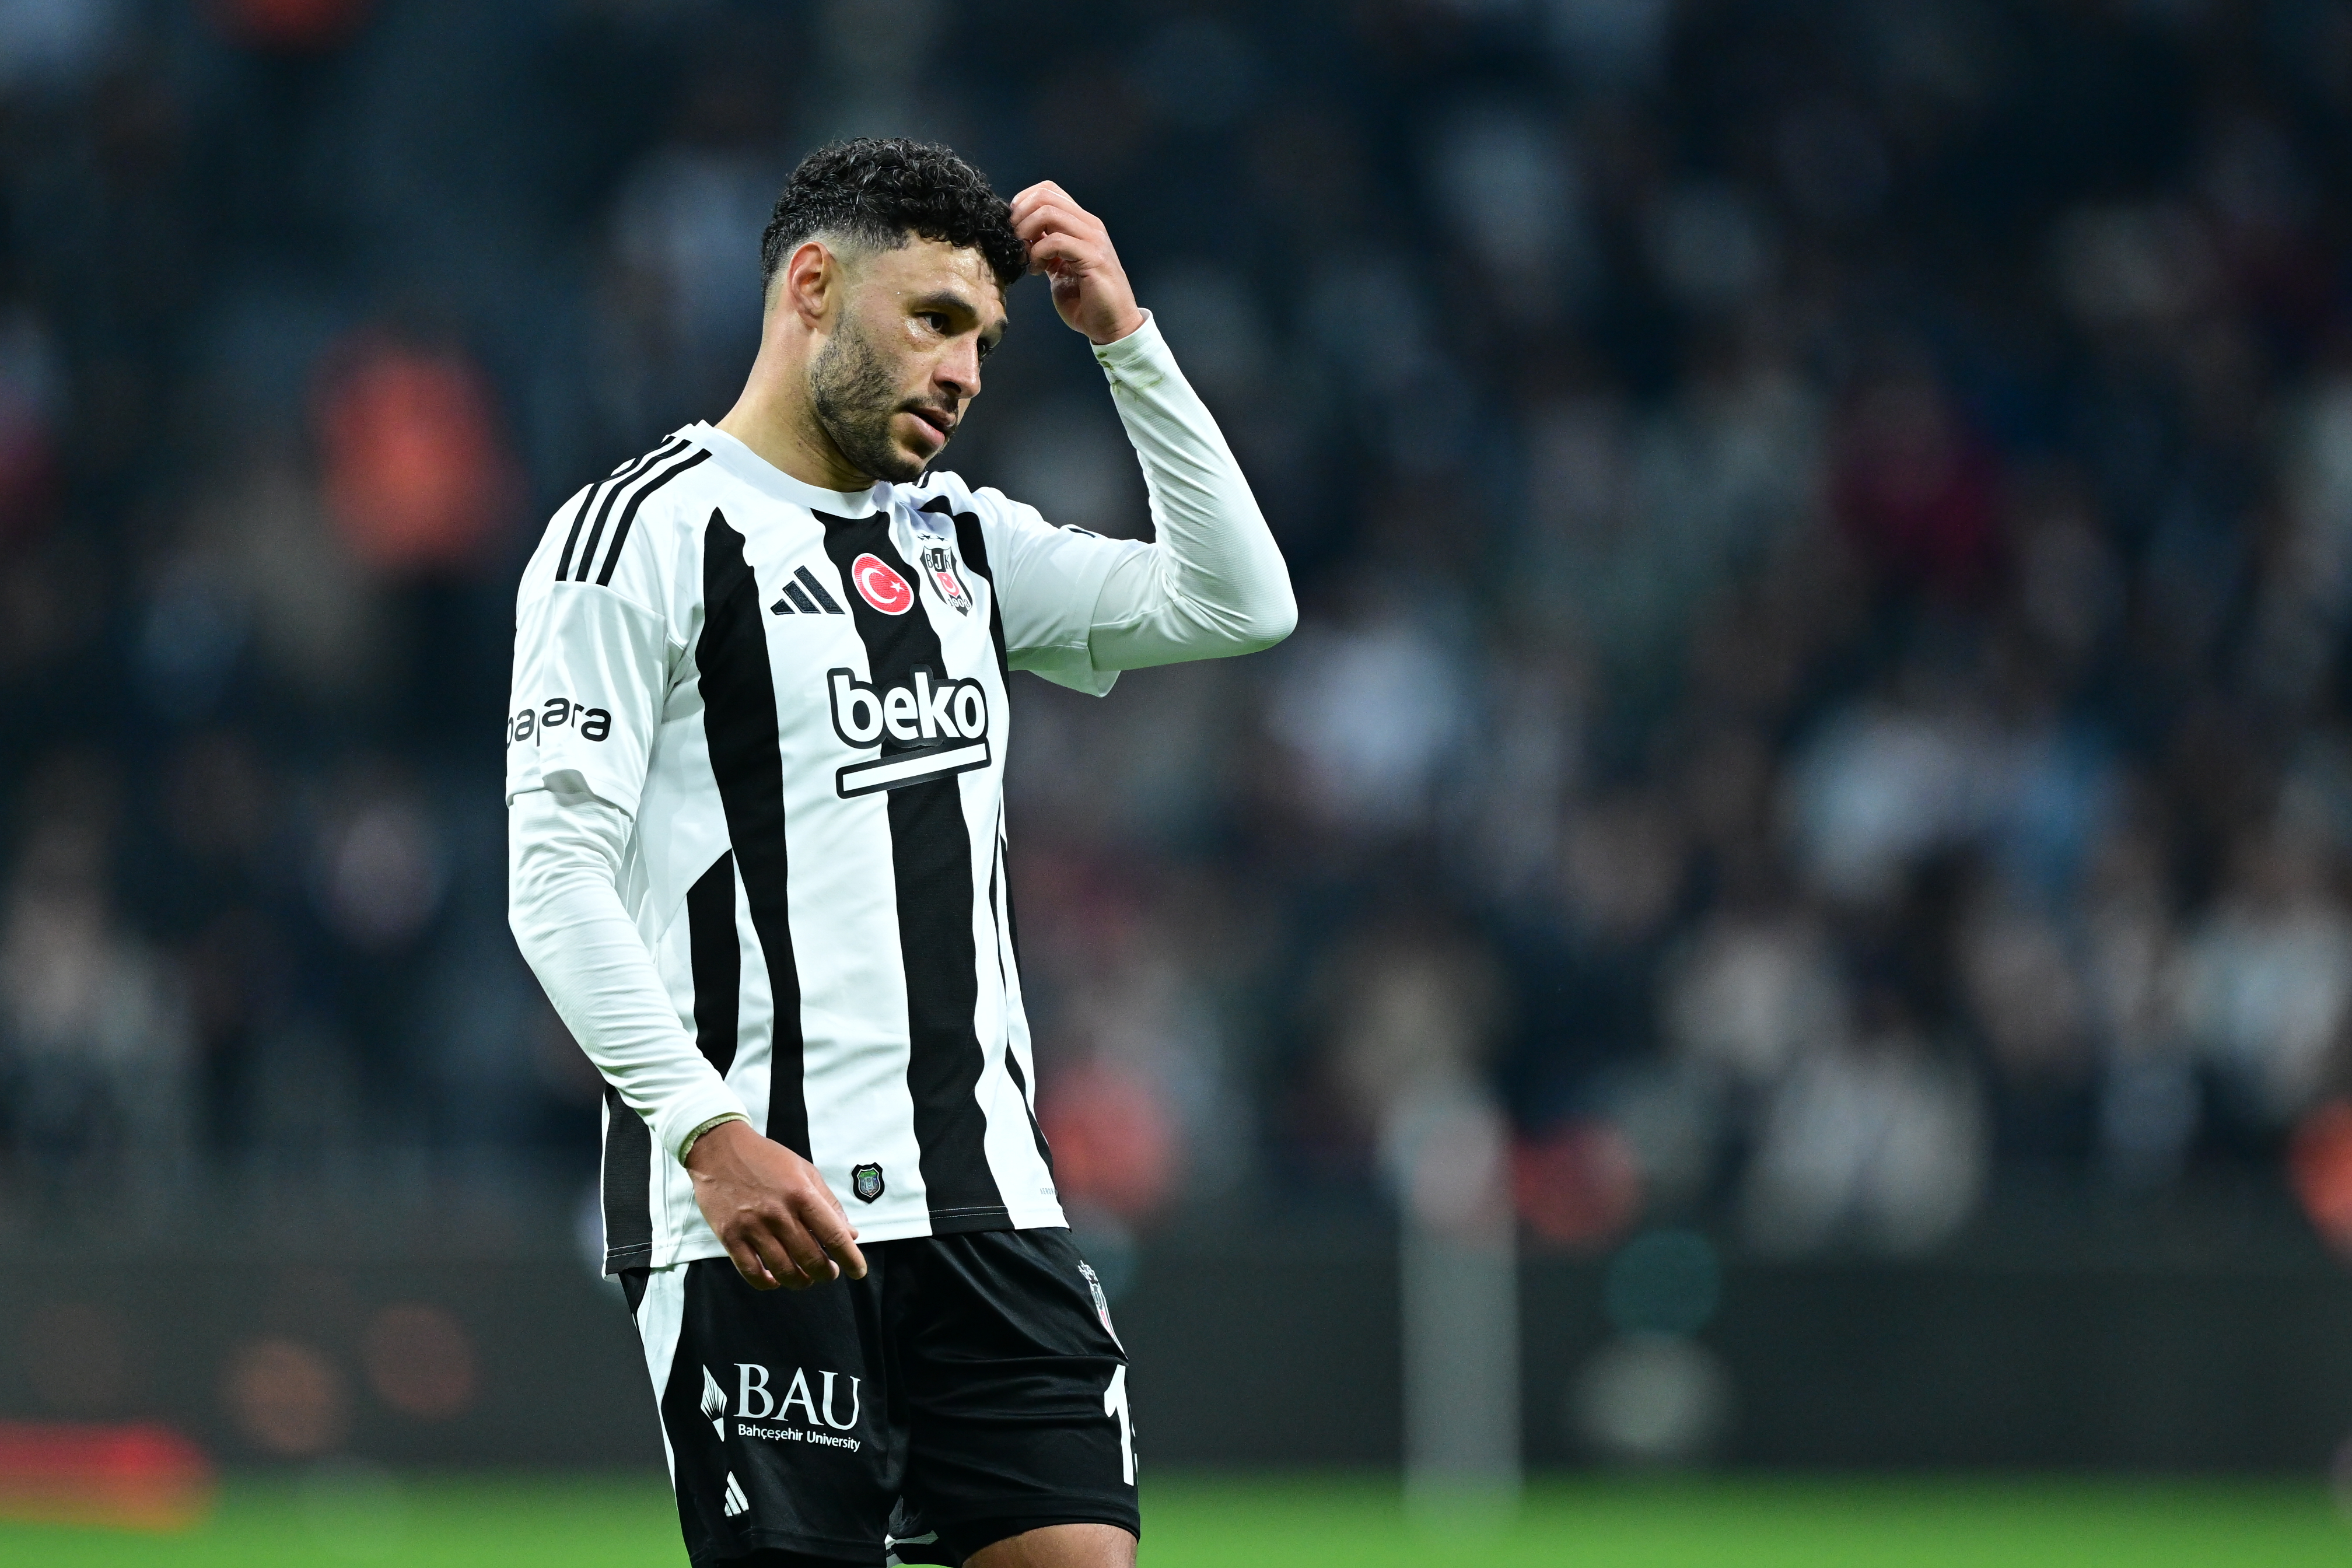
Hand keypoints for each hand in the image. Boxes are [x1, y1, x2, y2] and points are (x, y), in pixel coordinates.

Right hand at [684, 1120, 867, 1290]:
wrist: (719, 1148)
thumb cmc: (767, 1158)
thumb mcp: (805, 1171)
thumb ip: (829, 1203)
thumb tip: (851, 1234)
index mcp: (802, 1195)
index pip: (834, 1236)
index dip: (850, 1259)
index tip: (858, 1272)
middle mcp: (779, 1214)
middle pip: (810, 1259)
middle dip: (826, 1273)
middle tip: (829, 1273)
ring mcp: (752, 1227)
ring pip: (783, 1271)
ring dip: (800, 1281)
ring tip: (806, 1278)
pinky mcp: (729, 1237)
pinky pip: (751, 1272)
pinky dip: (767, 1283)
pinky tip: (775, 1280)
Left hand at [1010, 182, 1145, 345]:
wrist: (1112, 325)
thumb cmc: (1086, 299)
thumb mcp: (1059, 266)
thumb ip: (1045, 248)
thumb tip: (1021, 236)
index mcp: (1081, 223)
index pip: (1048, 190)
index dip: (1023, 201)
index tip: (1013, 227)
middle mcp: (1089, 225)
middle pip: (1045, 196)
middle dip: (1020, 216)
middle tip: (1014, 241)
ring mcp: (1093, 239)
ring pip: (1049, 213)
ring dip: (1026, 233)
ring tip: (1024, 256)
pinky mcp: (1093, 257)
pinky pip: (1056, 241)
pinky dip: (1038, 254)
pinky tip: (1038, 270)